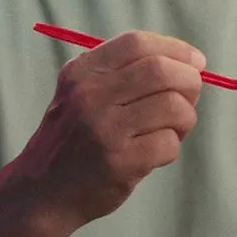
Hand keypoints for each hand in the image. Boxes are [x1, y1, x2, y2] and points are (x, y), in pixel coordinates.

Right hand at [10, 30, 205, 233]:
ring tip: (173, 129)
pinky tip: (156, 154)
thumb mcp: (80, 94)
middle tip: (191, 97)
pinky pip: (169, 143)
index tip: (196, 61)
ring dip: (185, 118)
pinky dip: (172, 147)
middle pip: (161, 71)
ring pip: (173, 107)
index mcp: (81, 72)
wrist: (40, 193)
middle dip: (189, 82)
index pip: (137, 43)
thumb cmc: (73, 139)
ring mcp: (104, 129)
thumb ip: (123, 73)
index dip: (175, 49)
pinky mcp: (119, 162)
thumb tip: (189, 63)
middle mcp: (90, 96)